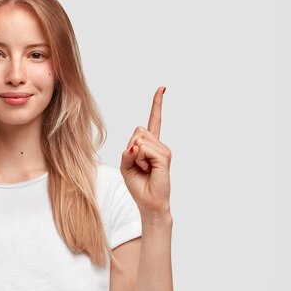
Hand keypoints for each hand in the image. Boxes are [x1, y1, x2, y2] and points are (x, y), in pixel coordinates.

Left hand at [119, 86, 171, 218]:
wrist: (149, 202)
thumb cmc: (138, 184)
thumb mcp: (125, 165)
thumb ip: (128, 151)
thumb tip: (137, 143)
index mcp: (150, 144)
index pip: (154, 120)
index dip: (157, 104)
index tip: (162, 88)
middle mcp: (159, 144)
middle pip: (138, 130)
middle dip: (131, 146)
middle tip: (138, 164)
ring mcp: (163, 150)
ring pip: (139, 139)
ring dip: (135, 155)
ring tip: (144, 168)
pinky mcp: (165, 157)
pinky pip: (144, 148)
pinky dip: (140, 158)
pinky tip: (147, 169)